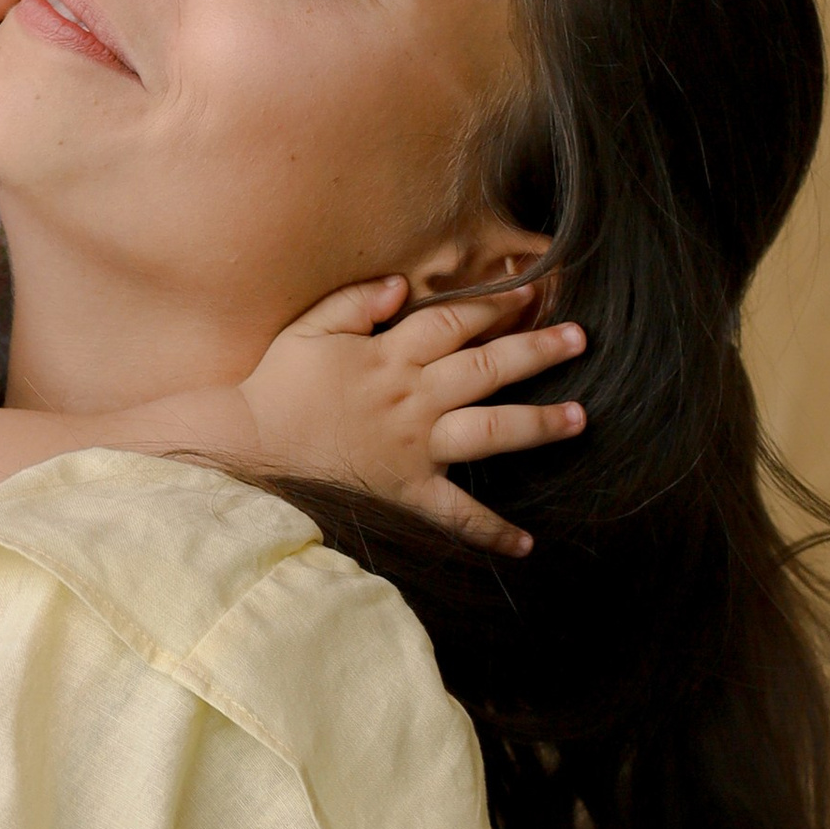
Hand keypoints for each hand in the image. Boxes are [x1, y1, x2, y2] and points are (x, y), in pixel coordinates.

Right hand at [241, 280, 585, 554]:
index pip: (455, 321)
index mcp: (392, 355)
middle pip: (488, 367)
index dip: (496, 303)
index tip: (531, 290)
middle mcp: (413, 397)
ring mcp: (415, 446)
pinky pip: (456, 513)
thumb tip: (403, 285)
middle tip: (579, 337)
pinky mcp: (408, 490)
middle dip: (537, 349)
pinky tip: (525, 544)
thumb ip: (357, 301)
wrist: (249, 446)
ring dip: (538, 423)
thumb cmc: (276, 385)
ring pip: (489, 430)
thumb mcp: (310, 327)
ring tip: (580, 418)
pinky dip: (490, 530)